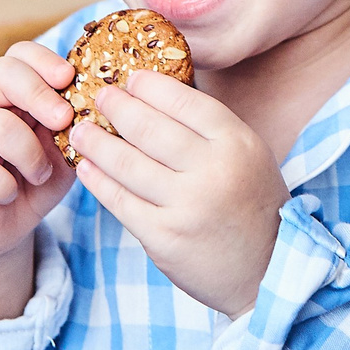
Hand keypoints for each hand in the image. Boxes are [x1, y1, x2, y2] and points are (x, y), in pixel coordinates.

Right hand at [0, 41, 79, 320]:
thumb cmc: (32, 185)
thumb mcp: (63, 155)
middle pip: (0, 72)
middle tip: (64, 119)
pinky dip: (4, 187)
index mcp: (12, 97)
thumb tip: (105, 109)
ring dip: (29, 153)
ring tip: (38, 174)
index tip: (70, 77)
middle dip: (39, 93)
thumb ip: (77, 130)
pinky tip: (9, 195)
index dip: (43, 60)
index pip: (19, 55)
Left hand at [67, 72, 286, 316]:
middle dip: (116, 107)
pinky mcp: (164, 237)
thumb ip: (209, 130)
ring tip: (81, 130)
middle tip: (98, 97)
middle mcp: (213, 171)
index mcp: (237, 143)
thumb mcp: (248, 156)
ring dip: (96, 142)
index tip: (130, 79)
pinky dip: (98, 180)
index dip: (150, 86)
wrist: (268, 271)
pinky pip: (120, 201)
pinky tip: (87, 167)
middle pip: (149, 128)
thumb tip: (154, 97)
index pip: (184, 101)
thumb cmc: (252, 206)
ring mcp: (186, 206)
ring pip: (127, 163)